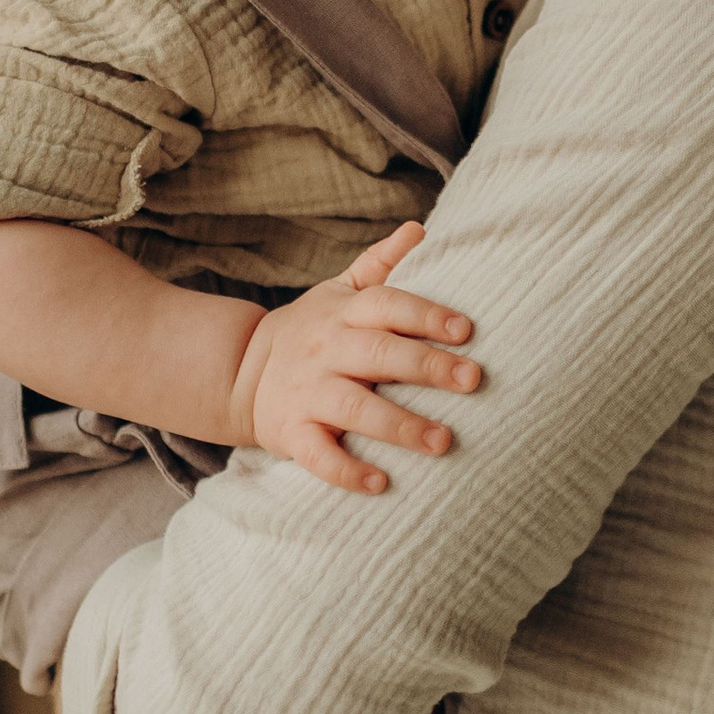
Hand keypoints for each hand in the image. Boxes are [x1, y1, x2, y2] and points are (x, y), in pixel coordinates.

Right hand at [234, 223, 483, 493]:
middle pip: (379, 355)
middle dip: (426, 367)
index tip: (466, 330)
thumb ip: (379, 263)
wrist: (240, 372)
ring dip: (400, 426)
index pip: (387, 305)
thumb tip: (417, 228)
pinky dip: (348, 472)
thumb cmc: (311, 330)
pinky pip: (319, 455)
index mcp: (343, 313)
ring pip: (356, 409)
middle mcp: (327, 351)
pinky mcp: (292, 434)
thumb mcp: (337, 290)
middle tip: (473, 380)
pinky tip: (381, 484)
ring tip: (442, 441)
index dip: (425, 315)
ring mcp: (308, 393)